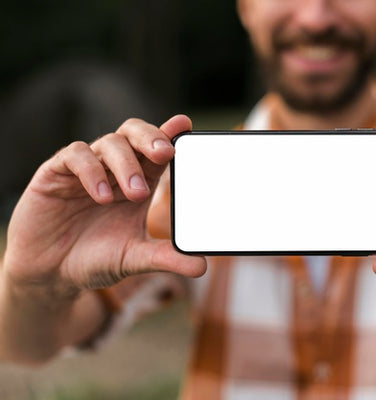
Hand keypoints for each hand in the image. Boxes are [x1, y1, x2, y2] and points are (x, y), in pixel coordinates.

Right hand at [2, 115, 205, 298]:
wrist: (51, 275)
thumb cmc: (96, 259)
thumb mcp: (135, 258)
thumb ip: (166, 257)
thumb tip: (202, 267)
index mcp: (139, 180)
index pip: (157, 150)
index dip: (171, 134)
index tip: (186, 126)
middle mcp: (114, 168)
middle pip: (134, 134)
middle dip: (151, 138)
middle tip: (165, 154)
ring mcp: (86, 168)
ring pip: (109, 142)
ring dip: (126, 165)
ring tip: (136, 194)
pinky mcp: (55, 173)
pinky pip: (74, 156)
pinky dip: (91, 171)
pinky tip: (101, 196)